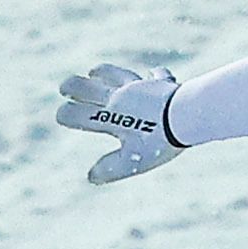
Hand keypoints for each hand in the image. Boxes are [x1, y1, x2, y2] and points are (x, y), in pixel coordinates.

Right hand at [55, 65, 181, 183]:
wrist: (186, 117)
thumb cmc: (159, 141)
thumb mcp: (133, 161)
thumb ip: (111, 168)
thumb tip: (91, 177)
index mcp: (110, 117)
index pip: (79, 115)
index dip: (66, 116)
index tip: (61, 117)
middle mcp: (121, 97)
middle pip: (90, 89)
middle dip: (73, 87)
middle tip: (64, 87)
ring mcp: (140, 87)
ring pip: (115, 75)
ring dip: (103, 72)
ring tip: (94, 71)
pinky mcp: (161, 84)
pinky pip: (156, 77)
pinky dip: (153, 77)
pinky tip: (153, 74)